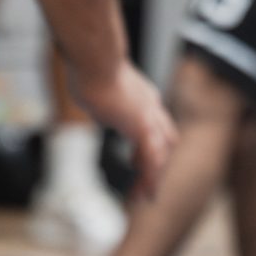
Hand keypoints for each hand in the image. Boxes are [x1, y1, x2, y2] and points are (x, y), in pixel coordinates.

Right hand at [63, 57, 175, 196]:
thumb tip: (91, 96)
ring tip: (144, 197)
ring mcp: (149, 116)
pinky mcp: (142, 126)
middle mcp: (151, 105)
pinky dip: (150, 177)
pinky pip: (152, 158)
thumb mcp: (95, 83)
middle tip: (146, 185)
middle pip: (166, 139)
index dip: (150, 144)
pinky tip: (144, 192)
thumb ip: (98, 94)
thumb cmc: (89, 65)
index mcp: (143, 95)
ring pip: (161, 153)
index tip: (135, 161)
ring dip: (154, 176)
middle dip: (158, 163)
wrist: (95, 59)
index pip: (156, 124)